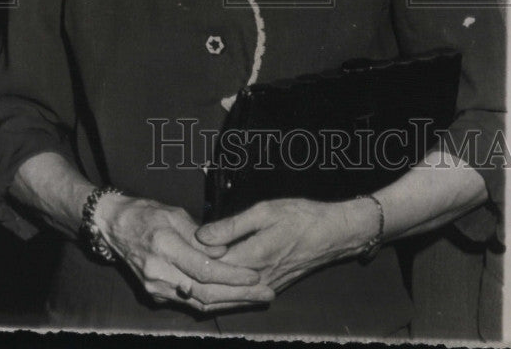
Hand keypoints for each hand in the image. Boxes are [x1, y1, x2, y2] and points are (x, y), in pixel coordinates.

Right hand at [96, 194, 275, 312]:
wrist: (114, 226)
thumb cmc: (146, 213)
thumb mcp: (175, 214)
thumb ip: (201, 237)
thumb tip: (226, 253)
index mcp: (165, 246)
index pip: (205, 270)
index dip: (232, 275)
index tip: (255, 276)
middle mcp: (159, 272)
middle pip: (205, 293)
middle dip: (239, 296)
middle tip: (266, 294)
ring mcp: (155, 287)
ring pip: (198, 303)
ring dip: (230, 303)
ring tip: (256, 298)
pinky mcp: (155, 294)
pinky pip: (188, 302)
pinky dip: (212, 302)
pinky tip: (232, 298)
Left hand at [196, 198, 376, 292]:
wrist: (333, 234)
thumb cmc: (300, 216)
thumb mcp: (264, 211)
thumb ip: (231, 226)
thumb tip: (202, 235)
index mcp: (254, 257)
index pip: (214, 267)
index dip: (194, 261)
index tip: (178, 252)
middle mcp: (259, 278)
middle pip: (219, 289)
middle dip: (196, 282)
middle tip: (176, 272)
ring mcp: (267, 287)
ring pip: (230, 299)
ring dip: (208, 294)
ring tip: (187, 284)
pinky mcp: (273, 288)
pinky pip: (243, 299)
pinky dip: (225, 296)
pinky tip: (212, 290)